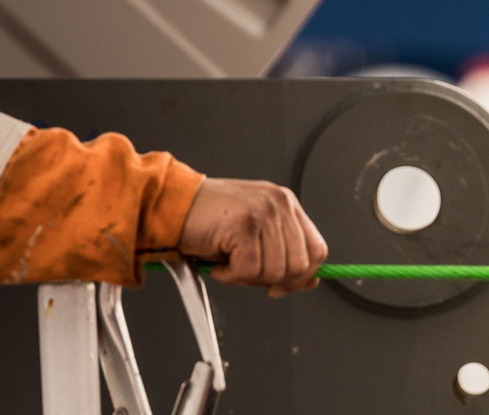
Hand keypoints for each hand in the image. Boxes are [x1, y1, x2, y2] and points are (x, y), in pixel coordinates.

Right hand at [176, 178, 326, 295]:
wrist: (171, 207)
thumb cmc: (208, 221)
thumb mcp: (255, 234)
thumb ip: (283, 252)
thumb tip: (310, 281)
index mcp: (285, 203)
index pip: (317, 249)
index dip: (303, 276)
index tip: (283, 285)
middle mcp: (278, 203)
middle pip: (299, 265)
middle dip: (273, 280)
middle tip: (246, 271)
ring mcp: (262, 211)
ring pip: (275, 271)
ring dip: (247, 277)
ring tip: (229, 261)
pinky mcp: (243, 224)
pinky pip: (249, 270)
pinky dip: (230, 276)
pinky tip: (218, 261)